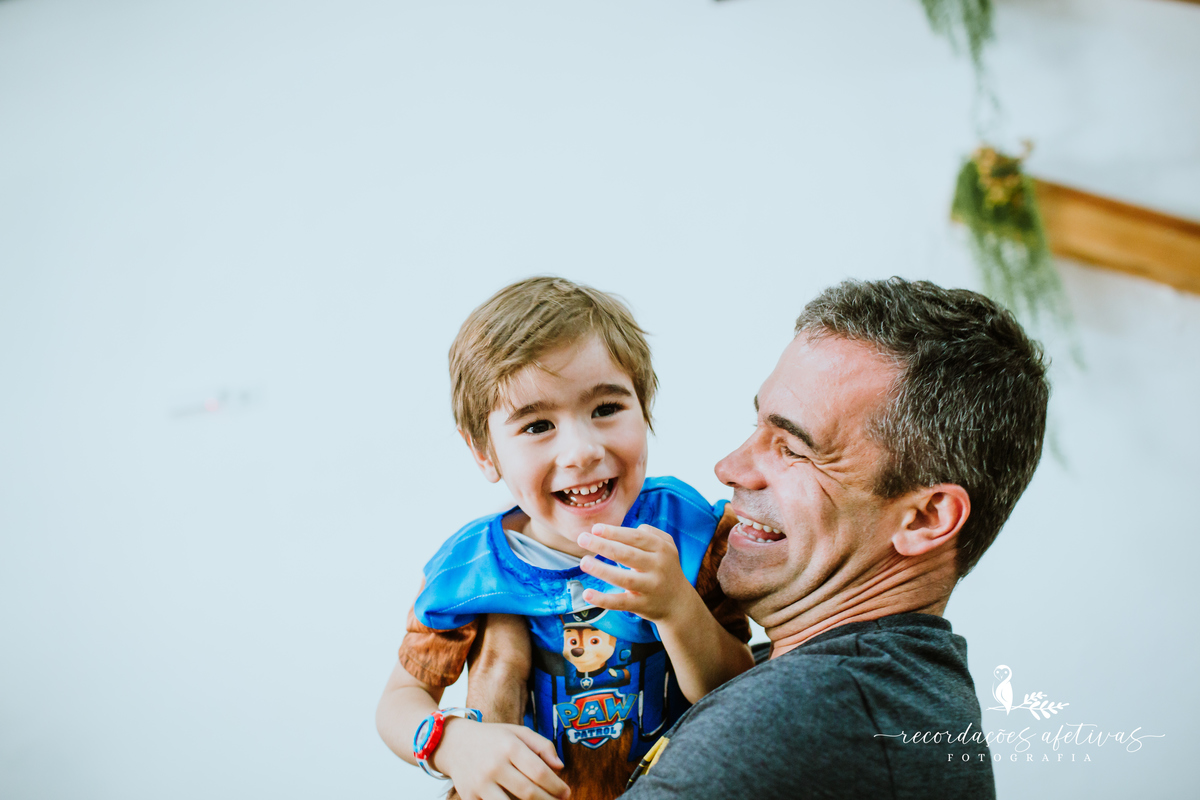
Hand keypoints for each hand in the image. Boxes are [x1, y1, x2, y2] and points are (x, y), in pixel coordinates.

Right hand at [433, 718, 569, 799]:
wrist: (453, 743)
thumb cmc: (492, 738)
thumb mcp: (517, 732)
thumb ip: (542, 745)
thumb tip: (560, 767)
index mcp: (509, 746)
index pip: (539, 772)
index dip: (556, 786)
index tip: (566, 793)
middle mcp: (494, 765)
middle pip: (529, 792)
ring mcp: (480, 783)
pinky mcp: (470, 796)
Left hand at [576, 524, 692, 625]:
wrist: (679, 603)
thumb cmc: (666, 568)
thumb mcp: (667, 546)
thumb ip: (651, 532)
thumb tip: (628, 529)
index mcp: (662, 549)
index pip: (635, 537)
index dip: (615, 532)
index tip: (595, 528)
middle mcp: (658, 567)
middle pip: (627, 554)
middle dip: (603, 545)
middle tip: (582, 539)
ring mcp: (650, 587)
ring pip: (624, 578)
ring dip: (602, 570)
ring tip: (583, 562)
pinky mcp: (642, 605)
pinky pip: (621, 602)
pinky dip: (603, 599)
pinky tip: (587, 594)